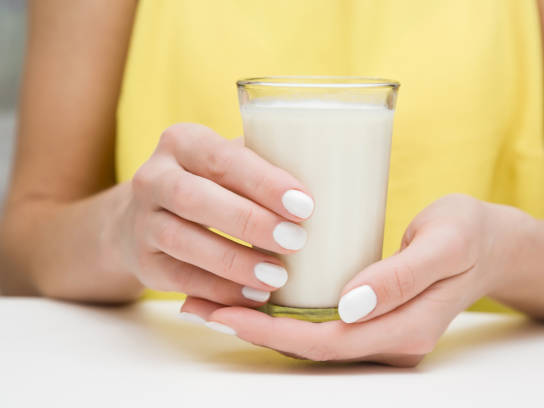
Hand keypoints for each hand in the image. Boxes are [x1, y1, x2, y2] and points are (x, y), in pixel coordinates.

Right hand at [115, 123, 313, 305]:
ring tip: (277, 277)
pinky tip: (252, 297)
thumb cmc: (212, 185)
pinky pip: (180, 279)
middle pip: (196, 199)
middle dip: (250, 221)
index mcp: (183, 142)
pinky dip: (219, 290)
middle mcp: (153, 177)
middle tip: (297, 241)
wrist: (147, 216)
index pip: (223, 158)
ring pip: (184, 241)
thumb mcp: (229, 165)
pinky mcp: (143, 262)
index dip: (263, 182)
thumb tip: (331, 184)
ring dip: (235, 261)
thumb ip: (264, 167)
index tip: (305, 205)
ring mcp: (142, 221)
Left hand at [181, 194, 526, 365]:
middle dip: (250, 329)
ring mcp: (379, 334)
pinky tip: (251, 295)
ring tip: (208, 302)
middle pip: (306, 347)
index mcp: (402, 330)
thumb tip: (349, 305)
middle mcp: (387, 342)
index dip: (272, 331)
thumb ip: (401, 276)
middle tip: (198, 305)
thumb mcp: (445, 244)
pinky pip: (318, 324)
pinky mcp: (371, 318)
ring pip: (308, 338)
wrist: (493, 243)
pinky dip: (281, 314)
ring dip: (258, 323)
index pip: (325, 342)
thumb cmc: (469, 233)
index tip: (226, 313)